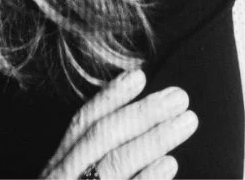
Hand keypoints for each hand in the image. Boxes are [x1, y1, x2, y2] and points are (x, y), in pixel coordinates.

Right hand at [38, 70, 197, 178]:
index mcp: (57, 170)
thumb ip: (87, 167)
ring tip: (187, 121)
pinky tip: (170, 164)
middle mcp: (64, 179)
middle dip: (142, 113)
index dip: (110, 97)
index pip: (83, 125)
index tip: (139, 75)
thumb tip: (132, 143)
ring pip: (114, 163)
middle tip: (180, 96)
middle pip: (101, 138)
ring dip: (153, 138)